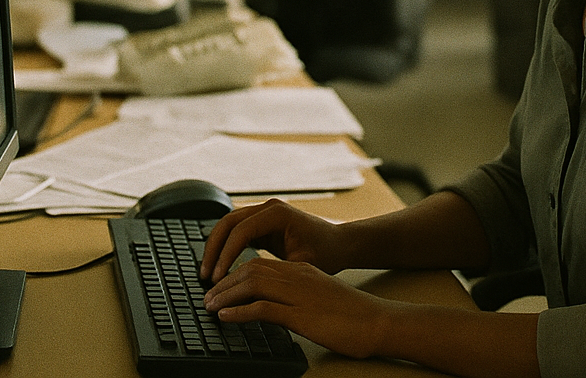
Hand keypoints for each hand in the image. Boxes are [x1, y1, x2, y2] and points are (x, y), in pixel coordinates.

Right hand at [202, 198, 351, 282]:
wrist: (339, 244)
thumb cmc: (326, 253)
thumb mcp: (302, 264)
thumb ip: (276, 270)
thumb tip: (248, 284)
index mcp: (278, 214)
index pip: (241, 231)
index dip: (226, 255)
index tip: (218, 276)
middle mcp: (269, 208)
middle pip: (228, 223)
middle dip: (214, 249)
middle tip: (205, 275)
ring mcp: (264, 213)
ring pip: (228, 225)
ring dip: (216, 247)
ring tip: (208, 273)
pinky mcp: (262, 223)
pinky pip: (236, 232)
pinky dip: (225, 247)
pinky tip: (219, 267)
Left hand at [203, 256, 393, 360]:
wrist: (379, 322)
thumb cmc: (354, 315)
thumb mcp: (321, 298)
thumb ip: (298, 296)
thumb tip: (276, 306)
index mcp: (302, 271)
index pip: (260, 263)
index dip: (235, 273)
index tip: (220, 287)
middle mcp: (298, 277)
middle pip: (251, 269)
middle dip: (225, 282)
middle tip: (207, 296)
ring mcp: (299, 294)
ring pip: (252, 284)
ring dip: (226, 295)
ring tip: (209, 306)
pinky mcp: (301, 315)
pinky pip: (262, 309)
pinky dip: (239, 312)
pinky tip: (226, 318)